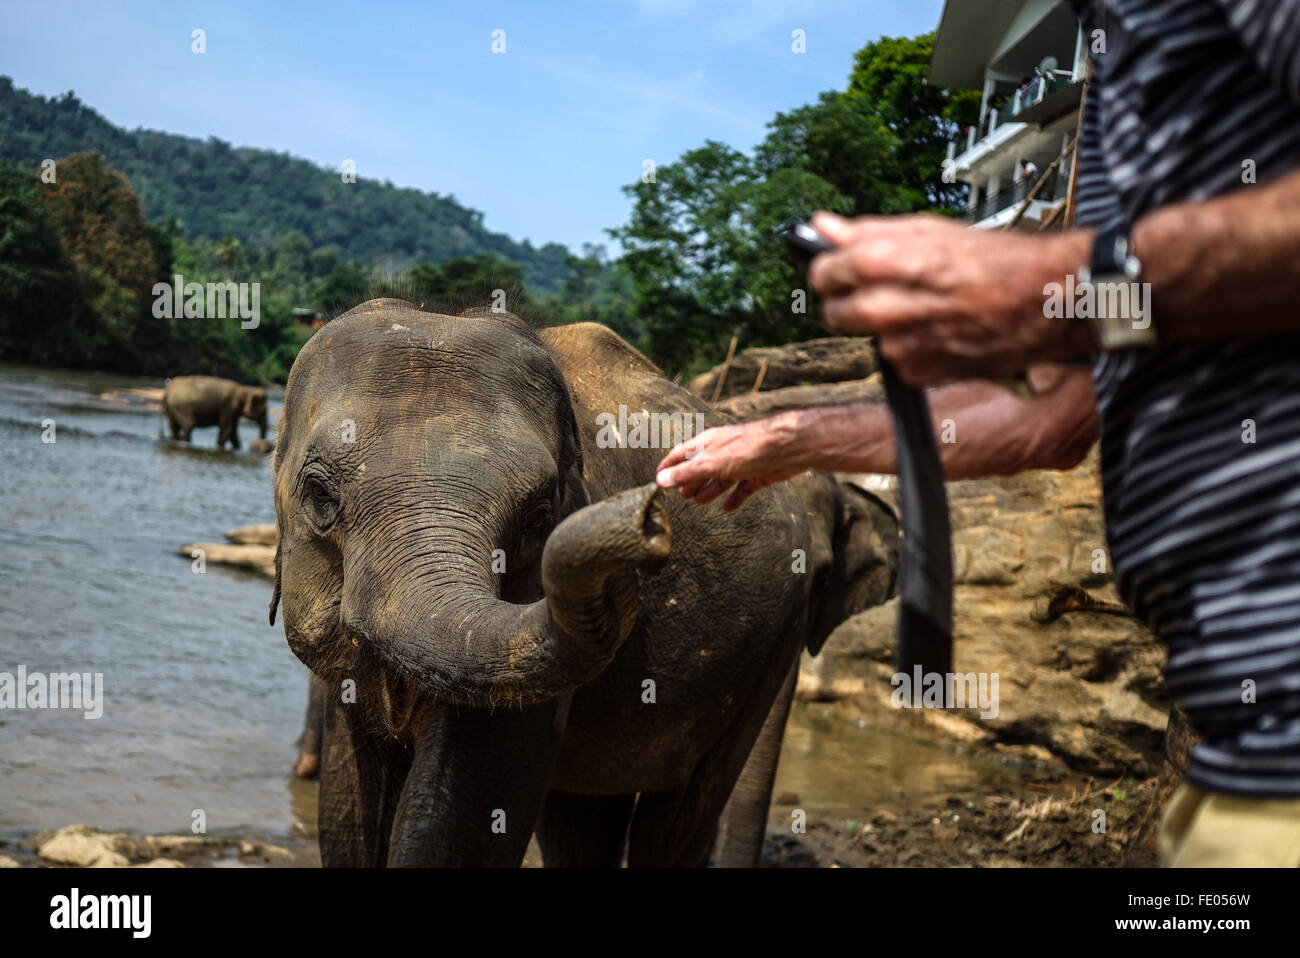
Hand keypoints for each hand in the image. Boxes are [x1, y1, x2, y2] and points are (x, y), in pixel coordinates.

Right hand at [655, 416, 808, 510]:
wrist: (788, 448)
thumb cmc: (748, 448)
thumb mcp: (712, 463)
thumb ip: (687, 473)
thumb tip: (660, 480)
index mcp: (708, 444)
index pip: (681, 454)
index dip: (669, 466)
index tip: (657, 478)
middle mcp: (723, 452)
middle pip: (701, 467)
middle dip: (689, 481)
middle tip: (680, 496)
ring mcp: (740, 463)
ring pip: (720, 479)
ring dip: (709, 490)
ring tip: (698, 501)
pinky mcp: (757, 474)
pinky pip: (742, 488)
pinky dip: (734, 498)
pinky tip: (728, 507)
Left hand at [808, 211, 1095, 384]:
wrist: (1053, 302)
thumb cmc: (1001, 262)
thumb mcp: (935, 231)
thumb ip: (871, 231)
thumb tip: (824, 227)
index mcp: (897, 263)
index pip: (828, 270)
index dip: (827, 267)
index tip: (834, 265)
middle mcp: (897, 308)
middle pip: (835, 311)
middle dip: (843, 300)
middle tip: (867, 288)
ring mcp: (908, 346)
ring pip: (866, 337)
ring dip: (881, 324)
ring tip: (920, 305)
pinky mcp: (922, 373)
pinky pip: (894, 360)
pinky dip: (907, 346)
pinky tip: (937, 329)